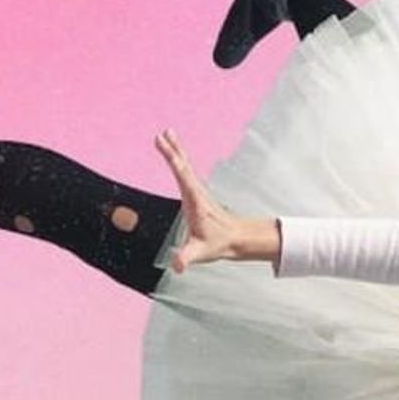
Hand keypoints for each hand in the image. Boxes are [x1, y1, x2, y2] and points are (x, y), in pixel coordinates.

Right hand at [154, 129, 245, 269]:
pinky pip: (185, 171)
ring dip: (176, 150)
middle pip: (184, 166)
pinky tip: (175, 152)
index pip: (183, 177)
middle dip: (173, 150)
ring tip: (166, 133)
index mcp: (195, 202)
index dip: (173, 161)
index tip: (165, 147)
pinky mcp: (197, 192)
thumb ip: (187, 257)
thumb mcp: (200, 252)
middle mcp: (197, 192)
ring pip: (185, 166)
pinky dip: (179, 159)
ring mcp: (197, 191)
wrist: (236, 238)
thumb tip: (177, 266)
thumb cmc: (219, 243)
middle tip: (162, 134)